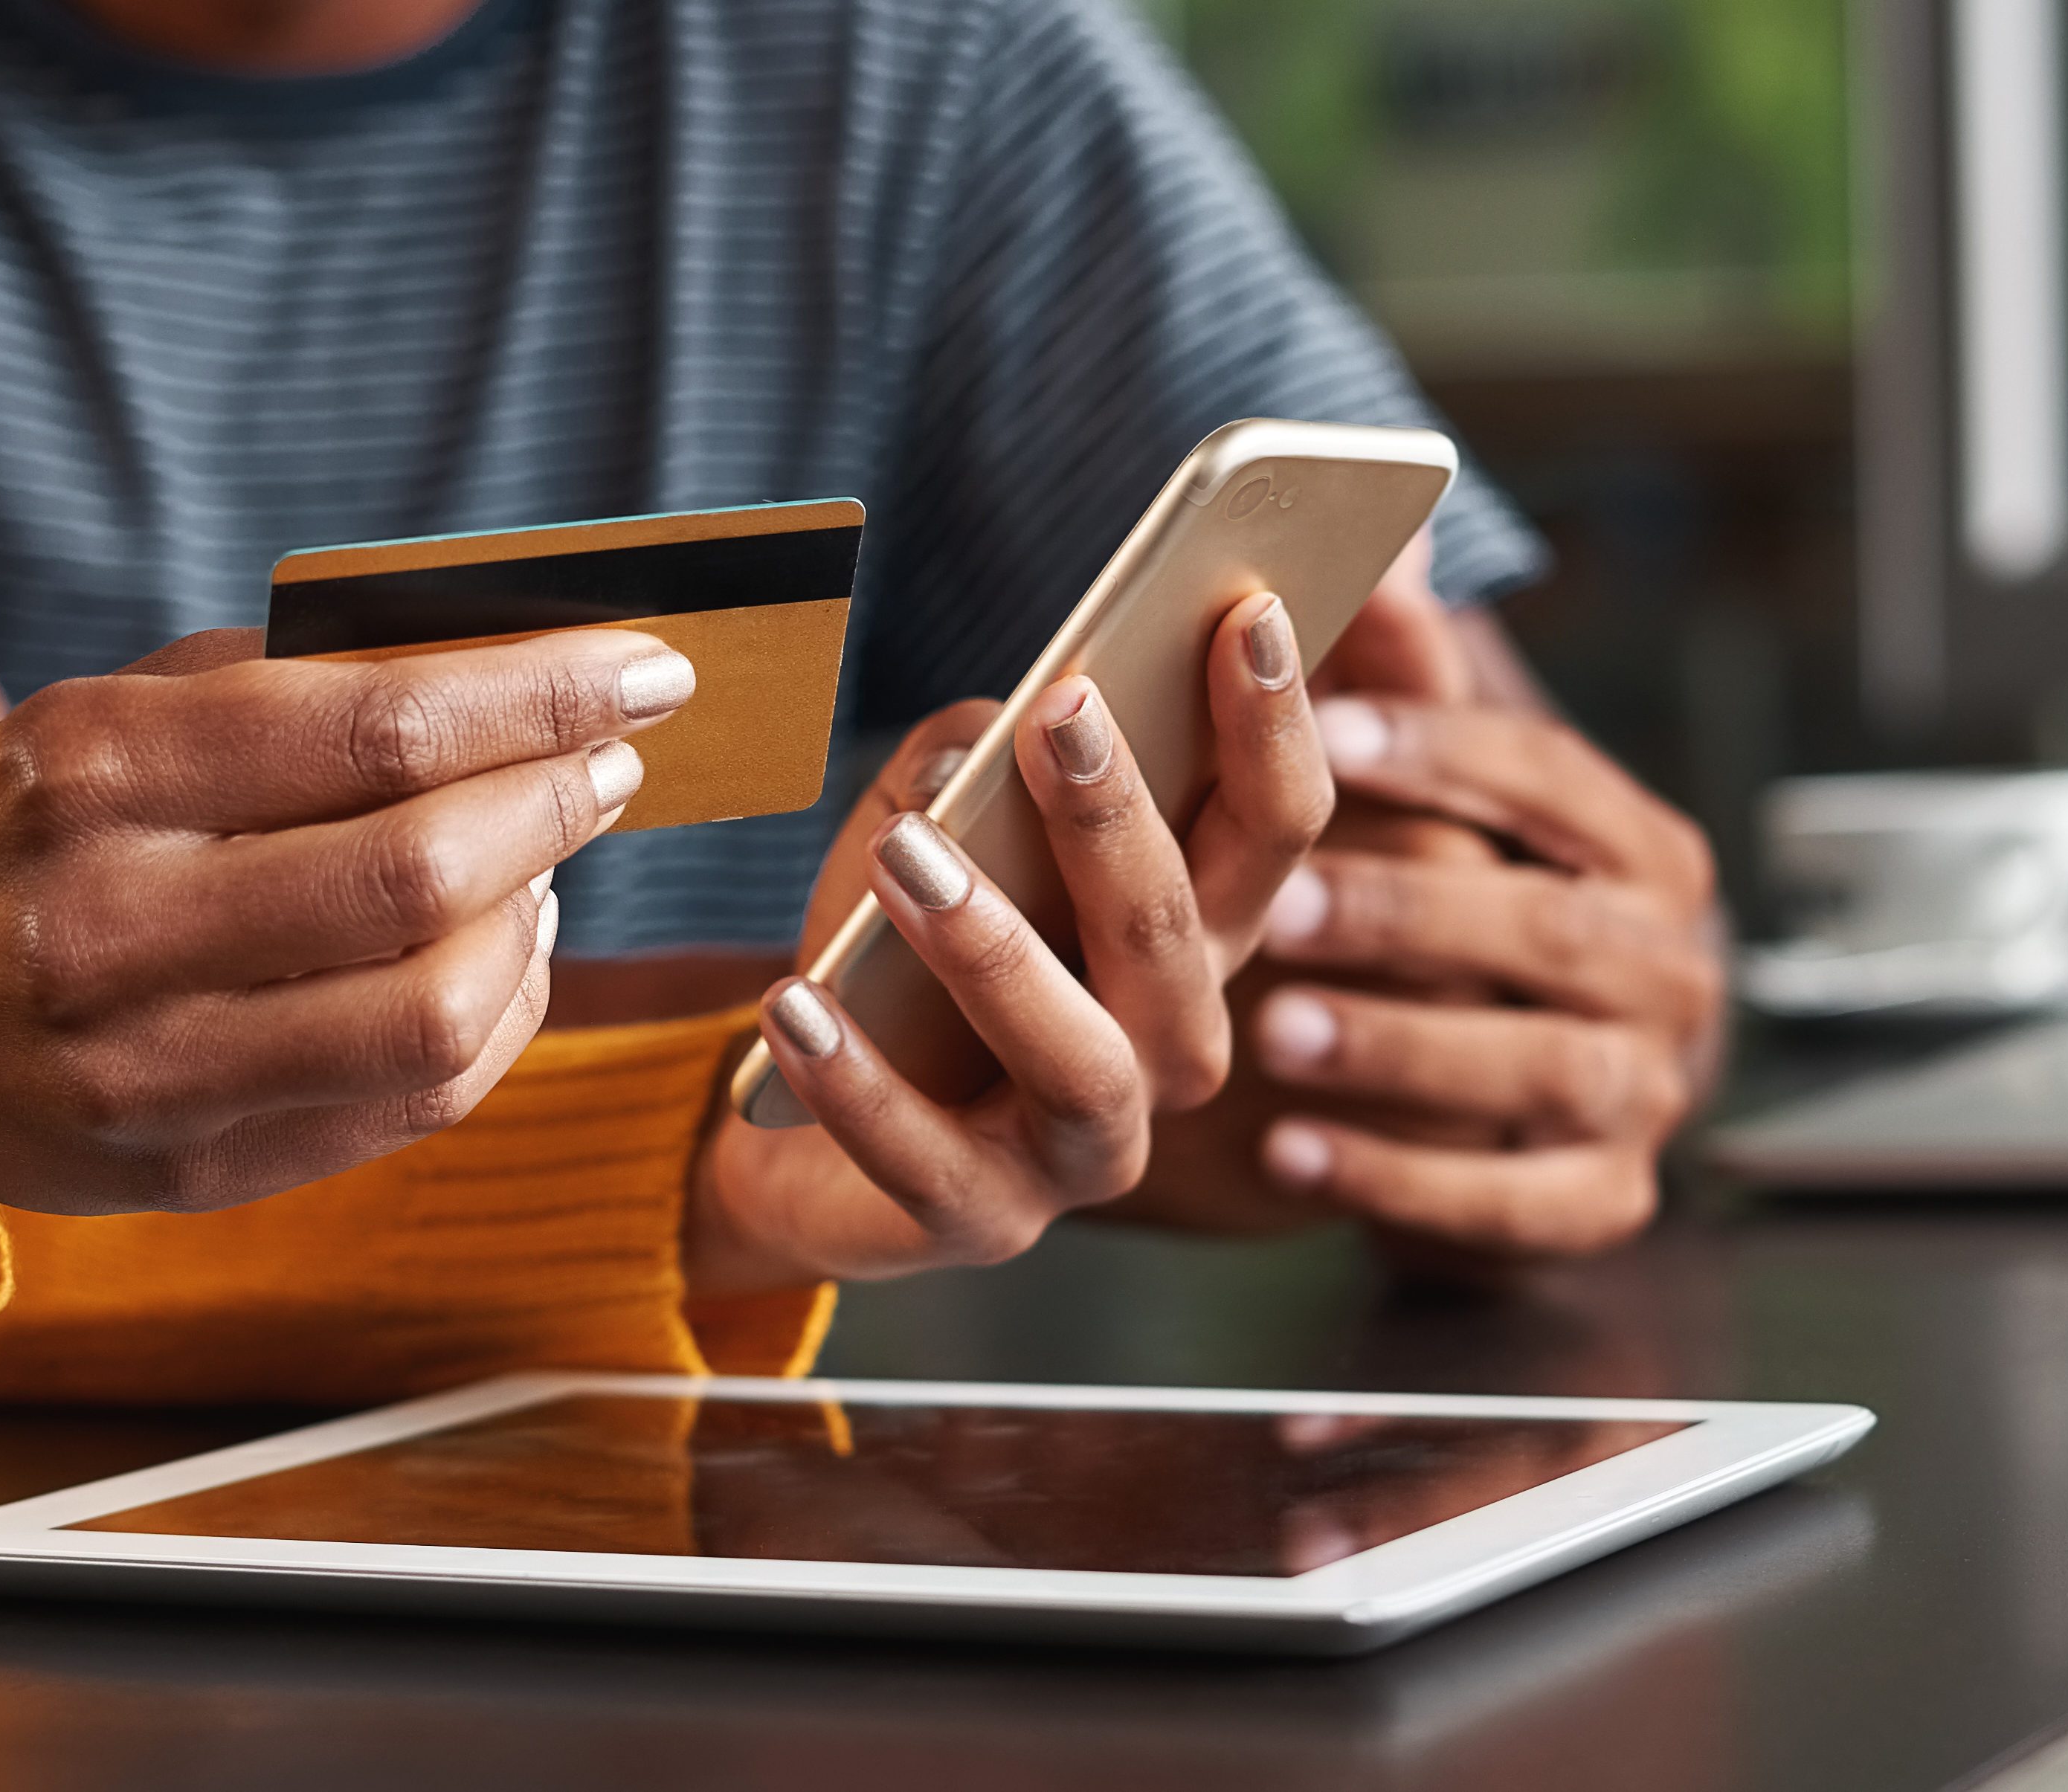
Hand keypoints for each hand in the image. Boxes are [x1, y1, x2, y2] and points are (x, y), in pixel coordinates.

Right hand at [0, 626, 696, 1215]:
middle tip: (611, 762)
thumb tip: (508, 667)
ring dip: (538, 918)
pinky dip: (499, 1017)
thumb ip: (287, 688)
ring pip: (437, 1006)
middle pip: (421, 870)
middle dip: (557, 800)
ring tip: (547, 858)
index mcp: (95, 774)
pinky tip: (503, 954)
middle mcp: (115, 927)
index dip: (541, 696)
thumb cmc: (16, 836)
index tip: (645, 670)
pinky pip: (416, 1101)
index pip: (378, 725)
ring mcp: (153, 1070)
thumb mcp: (106, 720)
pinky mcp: (199, 1169)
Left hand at [687, 593, 1333, 1293]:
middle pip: (1181, 932)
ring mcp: (1085, 1148)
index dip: (1273, 725)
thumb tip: (993, 727)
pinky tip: (795, 1002)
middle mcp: (1169, 1046)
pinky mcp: (980, 1221)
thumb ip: (969, 759)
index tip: (1250, 610)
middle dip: (1124, 817)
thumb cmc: (892, 953)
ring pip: (1078, 1052)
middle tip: (1065, 707)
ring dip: (994, 947)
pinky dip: (858, 1083)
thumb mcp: (928, 826)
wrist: (794, 1121)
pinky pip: (924, 1159)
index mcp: (1188, 936)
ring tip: (907, 856)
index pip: (1272, 829)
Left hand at [1128, 568, 1724, 1263]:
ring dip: (1400, 1050)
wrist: (1533, 1101)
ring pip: (1535, 1070)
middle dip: (1409, 914)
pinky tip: (1291, 1160)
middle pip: (1547, 930)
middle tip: (1280, 906)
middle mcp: (1670, 967)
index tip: (1317, 730)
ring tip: (1273, 1035)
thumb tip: (1383, 534)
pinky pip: (1508, 1202)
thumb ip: (1409, 685)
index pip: (1550, 780)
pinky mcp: (1600, 1202)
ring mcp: (1648, 1093)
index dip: (1438, 752)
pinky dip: (1400, 1184)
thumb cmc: (1468, 914)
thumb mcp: (1444, 808)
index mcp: (1640, 851)